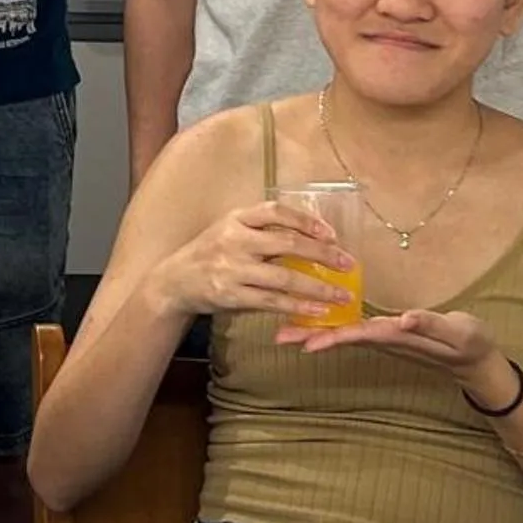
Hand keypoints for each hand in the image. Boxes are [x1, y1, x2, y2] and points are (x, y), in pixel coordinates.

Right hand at [148, 201, 356, 321]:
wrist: (173, 282)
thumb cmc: (209, 254)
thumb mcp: (228, 231)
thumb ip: (260, 231)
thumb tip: (309, 237)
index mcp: (235, 219)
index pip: (275, 212)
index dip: (306, 220)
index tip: (331, 233)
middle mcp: (233, 240)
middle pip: (287, 243)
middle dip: (323, 254)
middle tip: (348, 264)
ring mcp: (231, 268)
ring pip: (284, 277)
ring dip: (318, 288)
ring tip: (342, 296)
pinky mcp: (231, 294)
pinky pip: (272, 301)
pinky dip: (298, 306)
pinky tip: (318, 311)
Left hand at [276, 306, 506, 392]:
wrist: (478, 361)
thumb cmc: (470, 344)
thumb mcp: (458, 334)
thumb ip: (431, 325)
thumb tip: (402, 319)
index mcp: (399, 337)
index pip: (360, 335)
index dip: (333, 336)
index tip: (307, 342)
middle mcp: (386, 339)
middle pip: (343, 336)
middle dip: (312, 335)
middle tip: (279, 336)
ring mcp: (385, 338)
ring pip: (344, 334)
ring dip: (316, 332)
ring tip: (285, 330)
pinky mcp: (387, 334)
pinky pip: (353, 329)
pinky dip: (332, 325)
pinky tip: (316, 319)